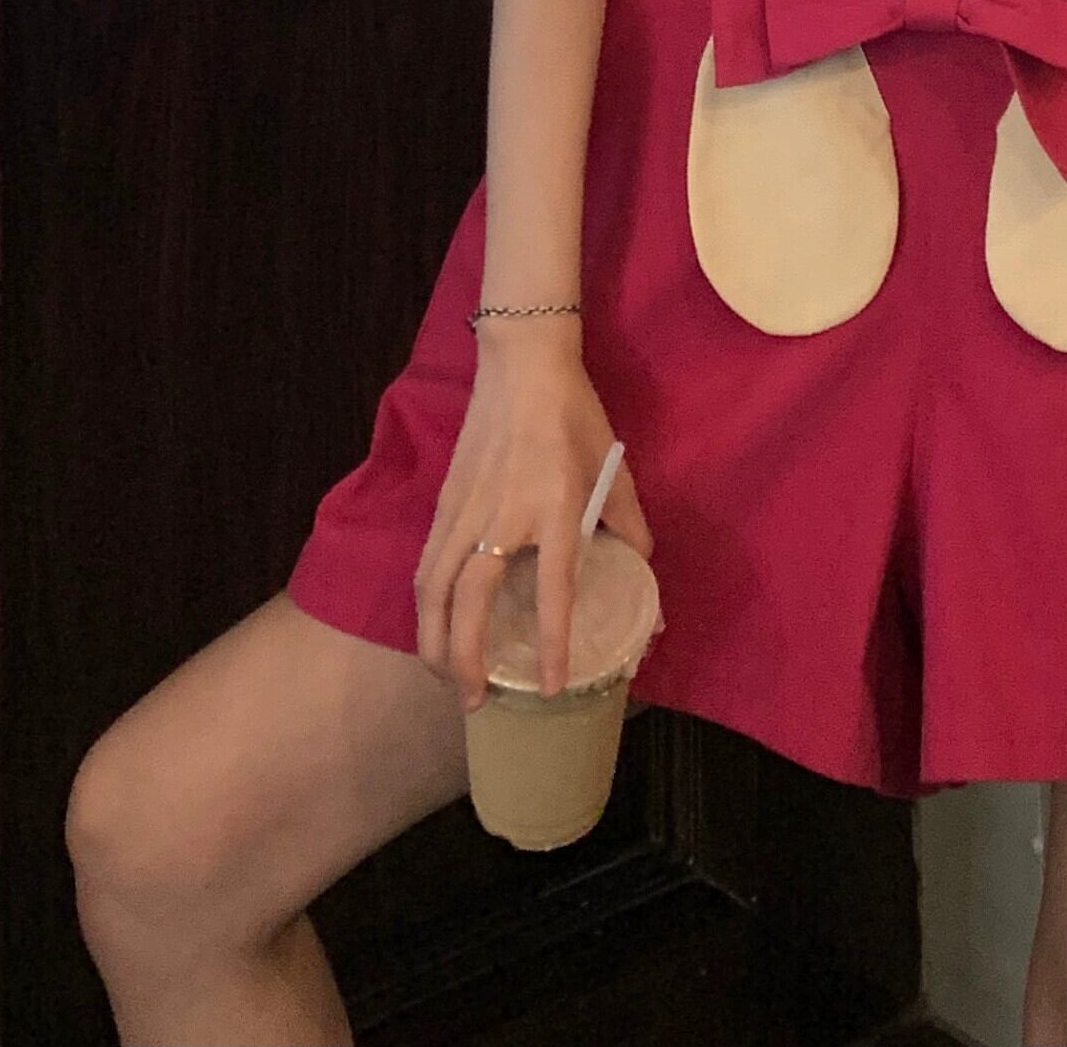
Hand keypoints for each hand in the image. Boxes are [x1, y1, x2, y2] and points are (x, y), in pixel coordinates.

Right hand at [413, 341, 658, 713]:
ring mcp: (464, 511)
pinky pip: (427, 565)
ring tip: (447, 678)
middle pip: (468, 603)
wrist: (522, 365)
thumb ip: (629, 524)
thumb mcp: (613, 468)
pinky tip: (435, 627)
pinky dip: (426, 606)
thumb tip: (640, 569)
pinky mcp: (444, 502)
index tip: (548, 687)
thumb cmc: (574, 416)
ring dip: (435, 641)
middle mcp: (502, 518)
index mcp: (552, 508)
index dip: (551, 642)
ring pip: (433, 590)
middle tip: (475, 702)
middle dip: (464, 660)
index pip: (552, 590)